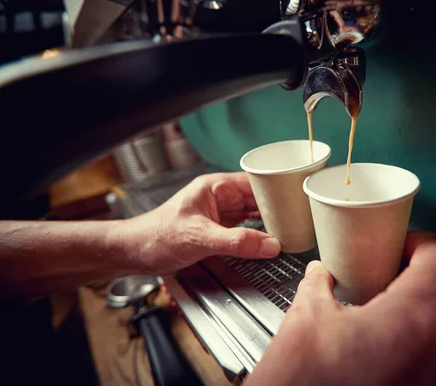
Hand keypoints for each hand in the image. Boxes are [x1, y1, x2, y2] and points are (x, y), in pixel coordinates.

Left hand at [124, 172, 280, 272]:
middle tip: (299, 214)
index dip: (275, 187)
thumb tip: (269, 244)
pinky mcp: (218, 230)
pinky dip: (259, 233)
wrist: (136, 254)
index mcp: (215, 187)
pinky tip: (270, 238)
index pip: (253, 181)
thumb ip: (237, 241)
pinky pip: (245, 228)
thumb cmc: (156, 236)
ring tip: (291, 225)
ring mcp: (220, 213)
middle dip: (277, 205)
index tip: (295, 194)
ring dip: (269, 220)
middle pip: (257, 197)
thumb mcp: (200, 238)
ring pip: (253, 213)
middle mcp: (219, 197)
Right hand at [245, 231, 435, 385]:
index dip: (413, 244)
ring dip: (422, 329)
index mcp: (426, 313)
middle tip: (379, 297)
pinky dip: (431, 362)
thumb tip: (319, 278)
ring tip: (383, 339)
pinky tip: (395, 367)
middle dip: (412, 291)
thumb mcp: (305, 326)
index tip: (397, 251)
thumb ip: (318, 287)